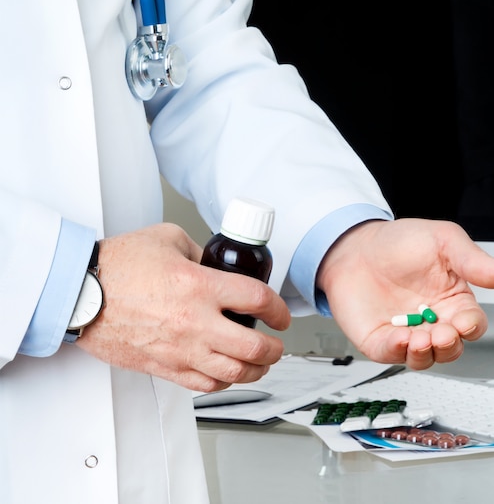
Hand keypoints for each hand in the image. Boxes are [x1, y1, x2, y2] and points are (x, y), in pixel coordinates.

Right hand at [77, 223, 290, 391]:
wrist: (81, 294)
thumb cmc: (117, 266)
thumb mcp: (169, 239)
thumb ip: (200, 253)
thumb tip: (217, 265)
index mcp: (200, 285)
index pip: (258, 300)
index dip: (279, 309)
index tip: (281, 314)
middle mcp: (195, 321)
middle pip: (254, 346)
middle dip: (274, 348)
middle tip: (276, 343)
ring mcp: (180, 349)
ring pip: (233, 373)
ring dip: (255, 370)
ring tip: (260, 363)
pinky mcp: (164, 366)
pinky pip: (204, 385)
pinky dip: (223, 382)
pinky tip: (227, 373)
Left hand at [316, 218, 493, 369]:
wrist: (356, 244)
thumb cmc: (400, 242)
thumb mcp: (443, 240)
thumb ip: (473, 259)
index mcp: (453, 301)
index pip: (472, 324)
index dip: (471, 327)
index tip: (464, 321)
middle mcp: (432, 321)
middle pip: (451, 348)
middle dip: (449, 345)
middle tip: (442, 333)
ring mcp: (406, 332)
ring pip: (424, 358)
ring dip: (426, 354)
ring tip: (420, 339)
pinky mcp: (380, 339)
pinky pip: (391, 354)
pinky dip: (397, 350)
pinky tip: (400, 338)